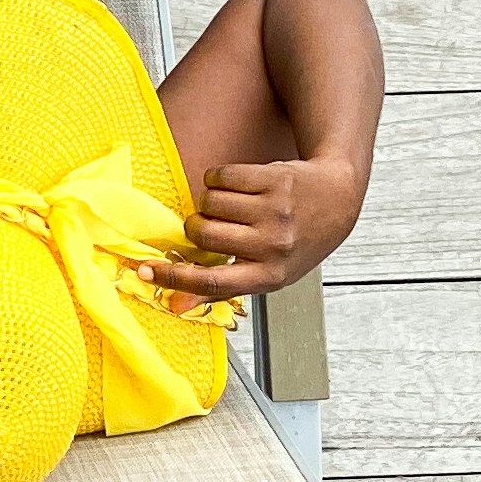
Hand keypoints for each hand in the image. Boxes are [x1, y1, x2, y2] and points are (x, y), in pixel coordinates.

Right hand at [142, 155, 363, 303]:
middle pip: (202, 233)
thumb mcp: (268, 273)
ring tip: (233, 205)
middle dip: (196, 225)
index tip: (144, 273)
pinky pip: (220, 176)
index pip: (213, 283)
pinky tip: (238, 185)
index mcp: (270, 276)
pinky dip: (219, 178)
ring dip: (211, 200)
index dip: (174, 278)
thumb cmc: (297, 241)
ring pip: (208, 201)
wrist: (337, 200)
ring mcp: (276, 211)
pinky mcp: (273, 180)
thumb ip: (222, 288)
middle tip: (213, 224)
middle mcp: (274, 246)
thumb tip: (175, 305)